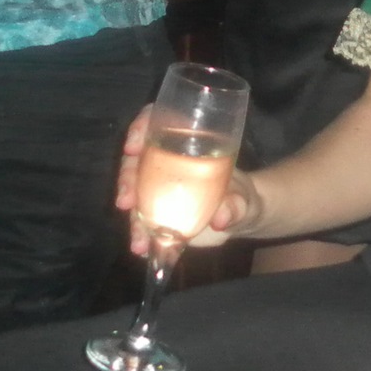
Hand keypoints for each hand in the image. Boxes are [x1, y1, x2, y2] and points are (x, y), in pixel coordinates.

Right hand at [113, 105, 260, 255]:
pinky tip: (142, 248)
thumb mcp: (244, 198)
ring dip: (132, 217)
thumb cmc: (241, 194)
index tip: (133, 147)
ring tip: (139, 241)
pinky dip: (139, 235)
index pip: (155, 121)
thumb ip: (236, 206)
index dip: (140, 129)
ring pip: (134, 194)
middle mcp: (164, 161)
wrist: (238, 216)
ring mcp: (157, 188)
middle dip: (127, 180)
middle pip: (136, 161)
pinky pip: (141, 220)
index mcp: (185, 142)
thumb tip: (222, 218)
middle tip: (127, 202)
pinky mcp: (156, 212)